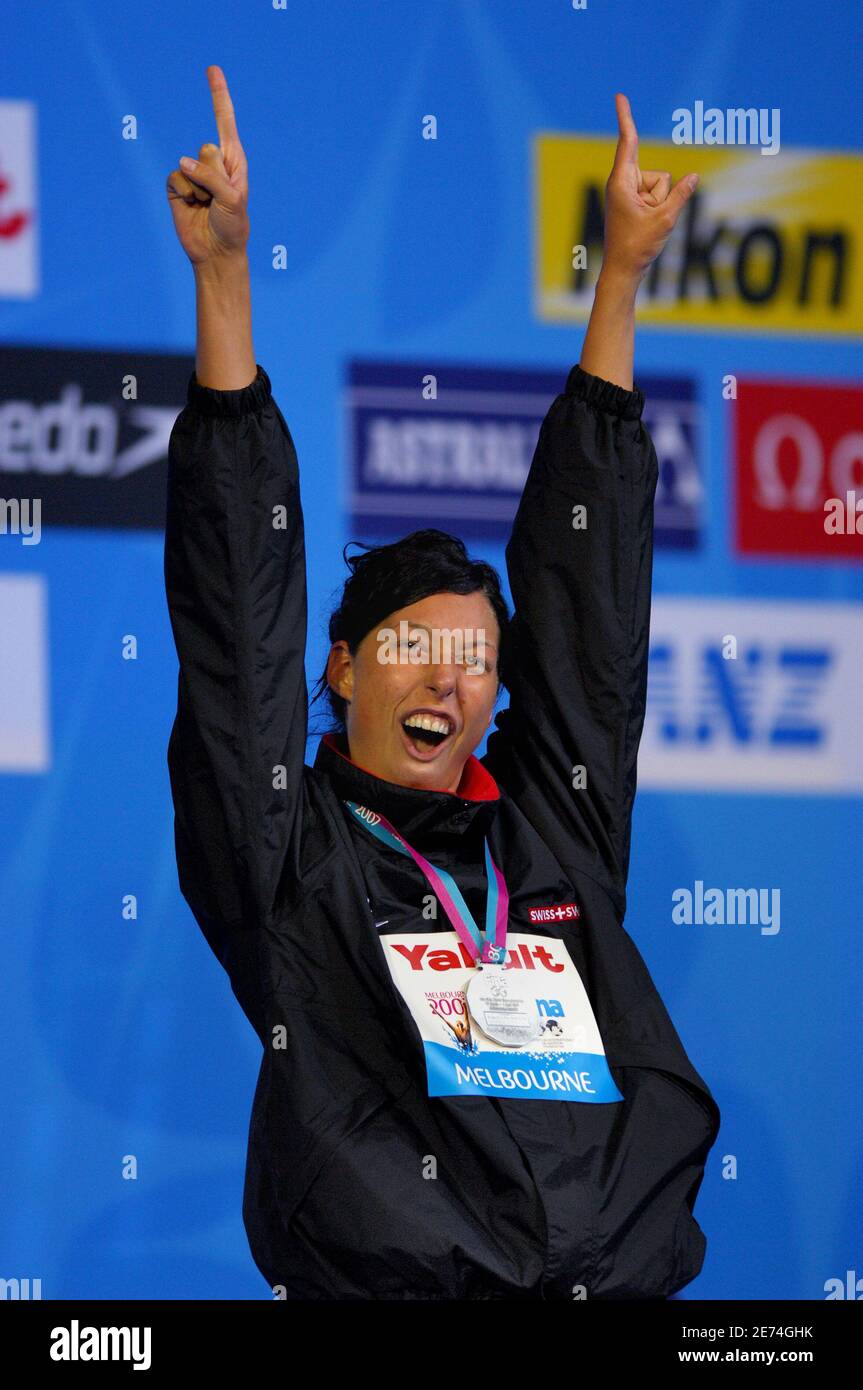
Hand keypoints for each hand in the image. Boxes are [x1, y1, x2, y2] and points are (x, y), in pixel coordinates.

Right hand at [166, 66, 249, 265]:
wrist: (215, 253)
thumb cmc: (232, 226)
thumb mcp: (232, 200)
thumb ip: (211, 177)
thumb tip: (182, 162)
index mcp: (233, 160)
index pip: (224, 121)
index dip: (218, 95)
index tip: (212, 69)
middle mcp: (212, 162)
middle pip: (207, 149)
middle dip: (213, 176)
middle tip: (219, 199)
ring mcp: (193, 172)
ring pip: (189, 164)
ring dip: (200, 189)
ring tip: (207, 206)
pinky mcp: (177, 185)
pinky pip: (175, 177)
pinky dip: (184, 194)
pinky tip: (192, 207)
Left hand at [601, 93, 698, 281]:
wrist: (623, 270)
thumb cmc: (637, 246)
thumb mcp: (665, 219)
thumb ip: (681, 195)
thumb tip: (694, 176)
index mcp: (621, 182)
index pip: (627, 143)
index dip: (626, 118)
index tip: (620, 95)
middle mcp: (622, 183)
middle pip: (658, 175)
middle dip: (660, 196)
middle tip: (645, 221)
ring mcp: (628, 193)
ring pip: (660, 186)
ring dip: (659, 206)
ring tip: (643, 225)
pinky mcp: (634, 201)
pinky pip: (657, 196)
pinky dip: (658, 209)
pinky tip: (645, 226)